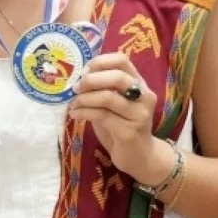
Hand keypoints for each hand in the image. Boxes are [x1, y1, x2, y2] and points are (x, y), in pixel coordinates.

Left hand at [68, 52, 170, 184]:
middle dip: (90, 80)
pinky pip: (102, 115)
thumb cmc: (122, 126)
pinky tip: (75, 114)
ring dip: (84, 99)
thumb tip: (76, 77)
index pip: (122, 60)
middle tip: (75, 88)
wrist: (140, 157)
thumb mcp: (113, 103)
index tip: (83, 72)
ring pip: (107, 97)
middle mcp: (144, 96)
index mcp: (140, 83)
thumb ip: (103, 88)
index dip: (99, 62)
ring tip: (73, 104)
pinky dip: (83, 112)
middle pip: (117, 77)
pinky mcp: (130, 131)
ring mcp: (139, 114)